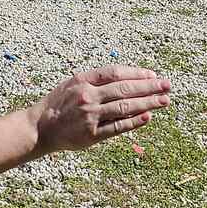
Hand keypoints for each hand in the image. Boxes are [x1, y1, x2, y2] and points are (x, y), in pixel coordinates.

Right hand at [32, 65, 170, 154]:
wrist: (39, 127)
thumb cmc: (58, 104)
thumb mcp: (72, 84)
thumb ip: (96, 81)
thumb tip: (127, 79)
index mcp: (82, 80)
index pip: (115, 73)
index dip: (136, 73)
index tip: (153, 76)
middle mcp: (87, 96)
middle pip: (124, 89)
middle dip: (148, 87)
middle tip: (167, 86)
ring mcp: (90, 115)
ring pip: (124, 107)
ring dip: (147, 103)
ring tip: (164, 101)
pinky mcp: (91, 134)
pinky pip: (117, 127)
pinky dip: (133, 122)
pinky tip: (147, 117)